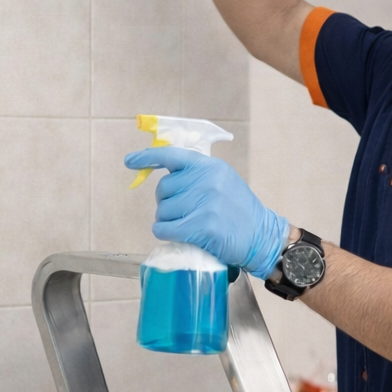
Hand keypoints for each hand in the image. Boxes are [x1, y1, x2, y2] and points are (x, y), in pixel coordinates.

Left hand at [124, 147, 288, 276]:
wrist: (261, 236)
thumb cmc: (240, 211)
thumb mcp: (223, 181)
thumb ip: (198, 175)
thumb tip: (166, 176)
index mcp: (210, 166)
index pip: (172, 155)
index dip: (147, 157)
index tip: (130, 161)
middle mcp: (206, 180)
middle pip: (163, 189)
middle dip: (166, 202)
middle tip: (182, 212)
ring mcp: (204, 203)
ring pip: (161, 211)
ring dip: (167, 221)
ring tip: (185, 225)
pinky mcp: (201, 226)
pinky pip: (164, 228)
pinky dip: (164, 233)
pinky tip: (175, 234)